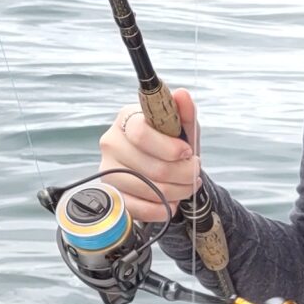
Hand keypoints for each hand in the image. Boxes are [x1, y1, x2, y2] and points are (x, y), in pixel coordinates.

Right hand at [99, 89, 200, 226]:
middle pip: (150, 166)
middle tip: (195, 172)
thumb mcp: (182, 127)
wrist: (164, 168)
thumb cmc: (171, 144)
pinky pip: (139, 208)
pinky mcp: (113, 195)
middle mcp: (111, 143)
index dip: (169, 147)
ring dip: (178, 191)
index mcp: (127, 119)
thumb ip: (184, 112)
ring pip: (149, 189)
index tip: (188, 152)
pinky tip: (173, 201)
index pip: (141, 134)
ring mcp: (108, 170)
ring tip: (187, 185)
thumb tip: (182, 95)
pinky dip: (163, 208)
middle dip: (183, 173)